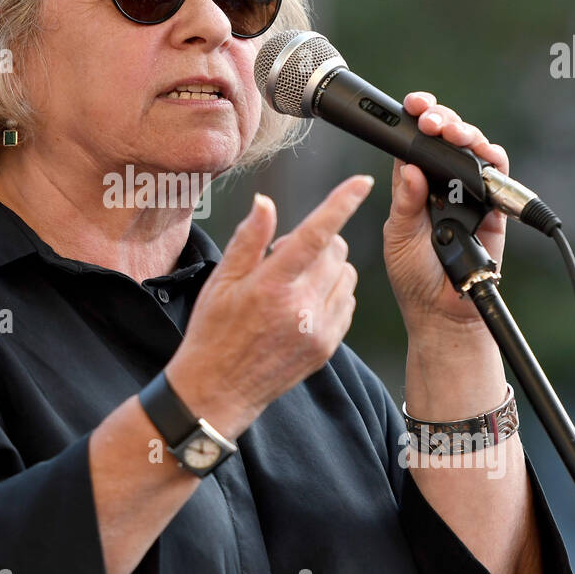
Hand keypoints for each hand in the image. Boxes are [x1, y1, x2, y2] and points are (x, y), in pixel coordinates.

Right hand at [165, 175, 374, 437]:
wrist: (217, 390)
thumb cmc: (212, 333)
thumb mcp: (220, 281)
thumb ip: (248, 239)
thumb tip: (265, 202)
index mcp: (271, 286)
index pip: (315, 235)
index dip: (341, 203)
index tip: (362, 182)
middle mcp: (300, 308)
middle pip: (336, 251)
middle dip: (320, 241)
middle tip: (284, 256)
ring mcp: (318, 330)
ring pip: (347, 276)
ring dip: (328, 268)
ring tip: (295, 282)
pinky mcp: (327, 347)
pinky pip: (347, 303)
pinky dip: (333, 293)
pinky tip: (305, 302)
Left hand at [383, 92, 508, 335]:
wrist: (443, 311)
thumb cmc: (414, 275)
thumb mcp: (398, 236)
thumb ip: (405, 203)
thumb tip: (410, 168)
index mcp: (412, 187)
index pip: (413, 145)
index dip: (414, 121)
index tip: (412, 106)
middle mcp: (441, 184)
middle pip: (445, 139)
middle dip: (440, 119)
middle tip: (431, 119)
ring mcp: (468, 192)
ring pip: (472, 149)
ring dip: (464, 133)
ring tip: (451, 131)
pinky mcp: (492, 205)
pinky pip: (498, 174)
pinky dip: (492, 157)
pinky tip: (482, 151)